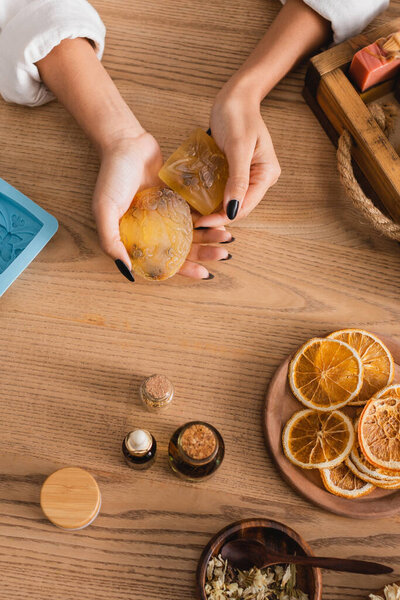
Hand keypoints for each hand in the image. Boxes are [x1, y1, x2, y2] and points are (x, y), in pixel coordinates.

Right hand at [92, 131, 232, 280]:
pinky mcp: (176, 199)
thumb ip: (111, 242)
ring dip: (210, 237)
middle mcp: (152, 230)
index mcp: (136, 238)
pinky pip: (194, 212)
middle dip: (204, 254)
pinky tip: (222, 221)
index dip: (184, 270)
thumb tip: (128, 272)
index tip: (204, 273)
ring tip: (227, 238)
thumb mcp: (104, 210)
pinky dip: (208, 218)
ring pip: (192, 232)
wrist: (125, 142)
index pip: (163, 262)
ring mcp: (166, 214)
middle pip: (183, 249)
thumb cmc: (111, 176)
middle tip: (223, 254)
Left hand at [194, 87, 280, 227]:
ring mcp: (249, 175)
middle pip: (238, 206)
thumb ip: (237, 180)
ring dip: (213, 209)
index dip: (223, 217)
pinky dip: (211, 196)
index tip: (201, 222)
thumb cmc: (237, 115)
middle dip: (217, 216)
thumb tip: (233, 210)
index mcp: (267, 174)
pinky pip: (224, 189)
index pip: (244, 206)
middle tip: (193, 221)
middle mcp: (260, 178)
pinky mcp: (236, 171)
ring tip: (192, 214)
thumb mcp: (237, 148)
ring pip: (230, 200)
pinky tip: (197, 201)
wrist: (235, 97)